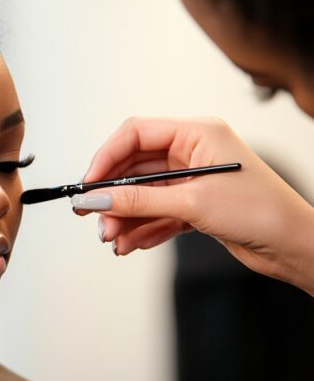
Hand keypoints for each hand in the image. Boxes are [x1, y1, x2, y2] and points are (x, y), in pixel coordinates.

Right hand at [74, 117, 313, 295]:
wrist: (296, 247)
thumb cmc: (261, 212)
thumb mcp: (192, 202)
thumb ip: (140, 200)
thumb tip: (97, 198)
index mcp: (197, 133)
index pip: (136, 134)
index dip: (107, 156)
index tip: (88, 184)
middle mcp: (192, 152)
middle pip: (135, 167)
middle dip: (113, 195)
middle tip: (94, 217)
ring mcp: (191, 180)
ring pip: (142, 194)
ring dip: (124, 217)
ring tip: (112, 240)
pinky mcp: (193, 205)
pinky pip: (155, 213)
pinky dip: (141, 229)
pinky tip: (129, 245)